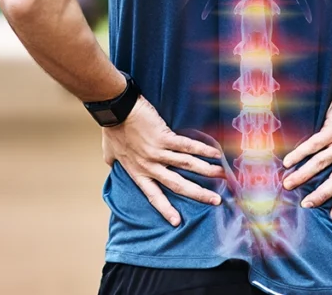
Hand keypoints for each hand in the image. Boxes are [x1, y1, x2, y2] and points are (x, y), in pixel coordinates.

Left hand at [102, 96, 225, 226]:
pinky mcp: (164, 137)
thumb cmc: (112, 129)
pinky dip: (203, 150)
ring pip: (186, 165)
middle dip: (198, 194)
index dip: (165, 209)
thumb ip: (114, 161)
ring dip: (206, 171)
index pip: (153, 195)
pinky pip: (187, 146)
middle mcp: (149, 166)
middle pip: (177, 185)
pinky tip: (216, 153)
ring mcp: (157, 152)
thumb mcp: (109, 151)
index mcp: (137, 172)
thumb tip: (112, 164)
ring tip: (222, 175)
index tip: (177, 222)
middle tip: (215, 201)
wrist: (115, 109)